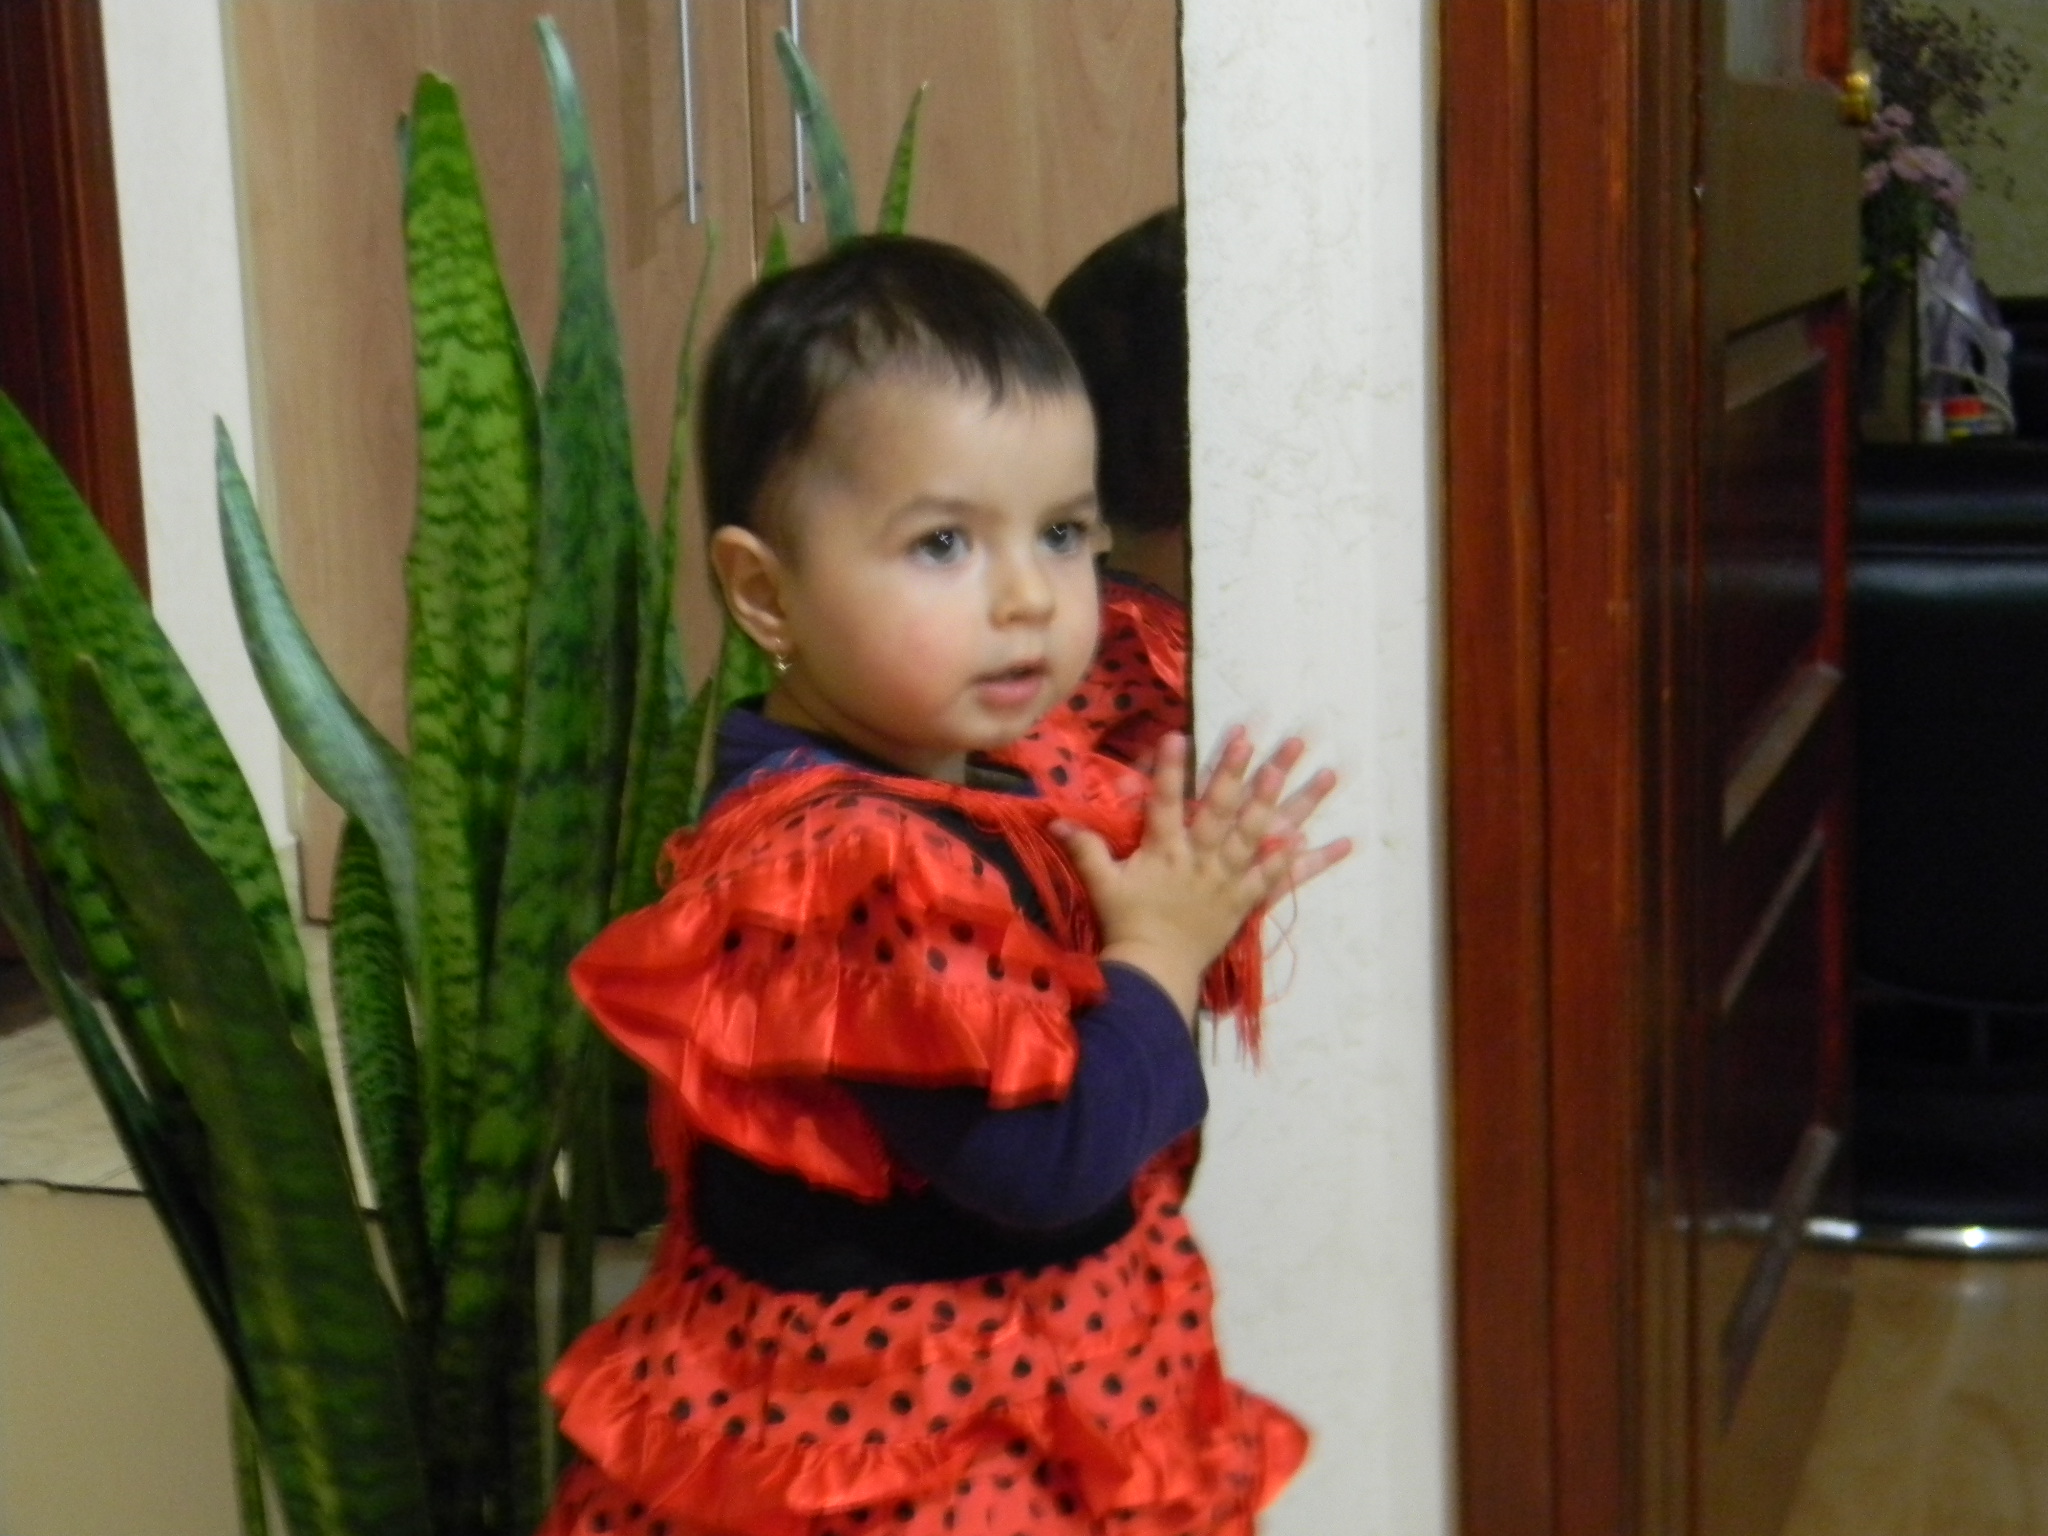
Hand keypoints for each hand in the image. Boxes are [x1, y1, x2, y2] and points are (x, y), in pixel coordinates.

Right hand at [1055, 728, 1349, 1017]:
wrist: (1155, 969)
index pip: (1164, 803)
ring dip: (1272, 800)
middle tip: (1249, 738)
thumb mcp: (1103, 884)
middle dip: (1233, 771)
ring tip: (1286, 770)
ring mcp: (1225, 879)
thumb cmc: (1127, 924)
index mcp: (1163, 851)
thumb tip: (1056, 820)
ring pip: (1253, 834)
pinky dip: (1299, 859)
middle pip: (1218, 810)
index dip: (1169, 769)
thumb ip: (1085, 849)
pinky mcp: (1244, 900)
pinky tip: (1321, 838)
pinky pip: (1276, 877)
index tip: (1178, 735)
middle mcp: (1198, 859)